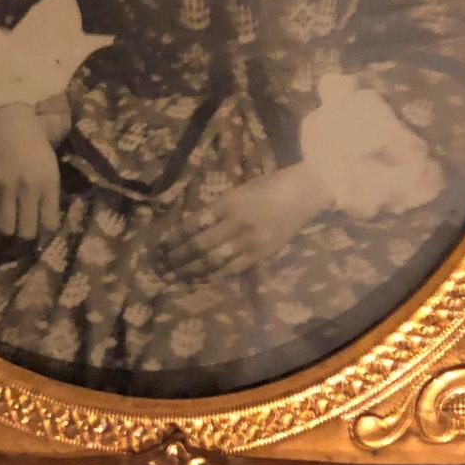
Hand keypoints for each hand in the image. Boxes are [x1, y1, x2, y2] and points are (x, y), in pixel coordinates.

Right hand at [0, 103, 60, 239]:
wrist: (7, 118)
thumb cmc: (33, 143)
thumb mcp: (50, 166)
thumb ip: (48, 193)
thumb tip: (45, 226)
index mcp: (49, 182)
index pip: (50, 224)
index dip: (44, 232)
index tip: (39, 231)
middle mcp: (29, 187)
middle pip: (27, 232)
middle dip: (24, 237)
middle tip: (20, 234)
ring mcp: (5, 186)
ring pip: (6, 228)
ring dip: (6, 231)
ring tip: (5, 229)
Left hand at [161, 163, 328, 280]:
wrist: (303, 193)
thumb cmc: (269, 186)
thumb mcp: (238, 191)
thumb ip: (218, 209)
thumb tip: (193, 227)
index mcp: (228, 203)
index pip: (194, 224)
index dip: (175, 238)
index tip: (160, 246)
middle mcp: (236, 223)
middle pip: (200, 246)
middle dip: (178, 258)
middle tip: (161, 267)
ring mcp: (249, 241)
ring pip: (214, 261)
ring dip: (192, 270)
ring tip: (174, 277)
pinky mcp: (261, 254)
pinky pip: (233, 268)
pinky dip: (214, 275)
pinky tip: (200, 279)